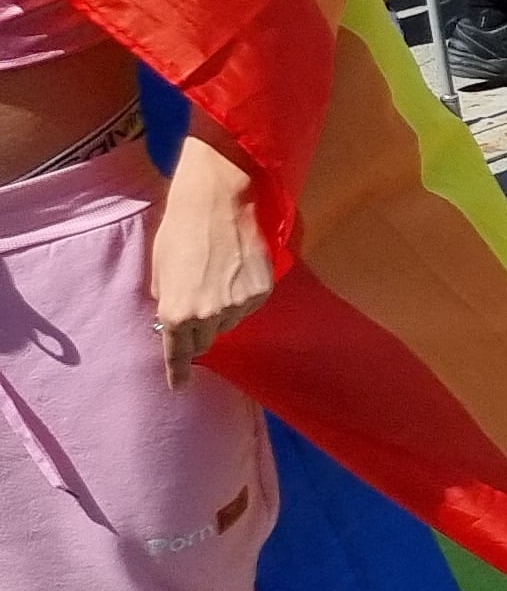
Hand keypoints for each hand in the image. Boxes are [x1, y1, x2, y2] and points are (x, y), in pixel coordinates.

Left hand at [149, 137, 273, 386]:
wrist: (218, 203)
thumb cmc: (180, 232)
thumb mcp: (159, 272)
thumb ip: (167, 302)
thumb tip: (174, 321)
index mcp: (177, 313)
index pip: (177, 354)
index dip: (177, 373)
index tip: (178, 387)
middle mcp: (209, 315)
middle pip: (205, 341)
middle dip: (198, 330)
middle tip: (197, 303)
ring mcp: (239, 304)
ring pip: (229, 322)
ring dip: (222, 309)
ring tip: (218, 276)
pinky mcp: (261, 291)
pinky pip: (248, 305)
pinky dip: (241, 295)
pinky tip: (235, 270)